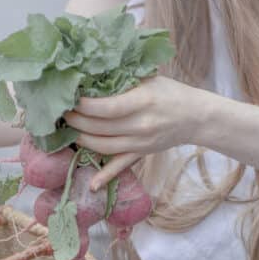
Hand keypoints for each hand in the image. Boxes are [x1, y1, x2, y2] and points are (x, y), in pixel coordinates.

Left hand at [63, 75, 201, 190]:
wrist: (195, 117)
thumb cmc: (170, 93)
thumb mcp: (149, 78)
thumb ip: (123, 79)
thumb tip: (90, 75)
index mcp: (143, 102)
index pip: (106, 108)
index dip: (84, 106)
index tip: (70, 98)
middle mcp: (141, 126)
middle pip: (100, 128)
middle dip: (76, 120)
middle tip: (62, 112)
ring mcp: (141, 143)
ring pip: (104, 147)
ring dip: (82, 139)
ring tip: (70, 129)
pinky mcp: (142, 154)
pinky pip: (121, 166)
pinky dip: (106, 176)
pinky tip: (92, 184)